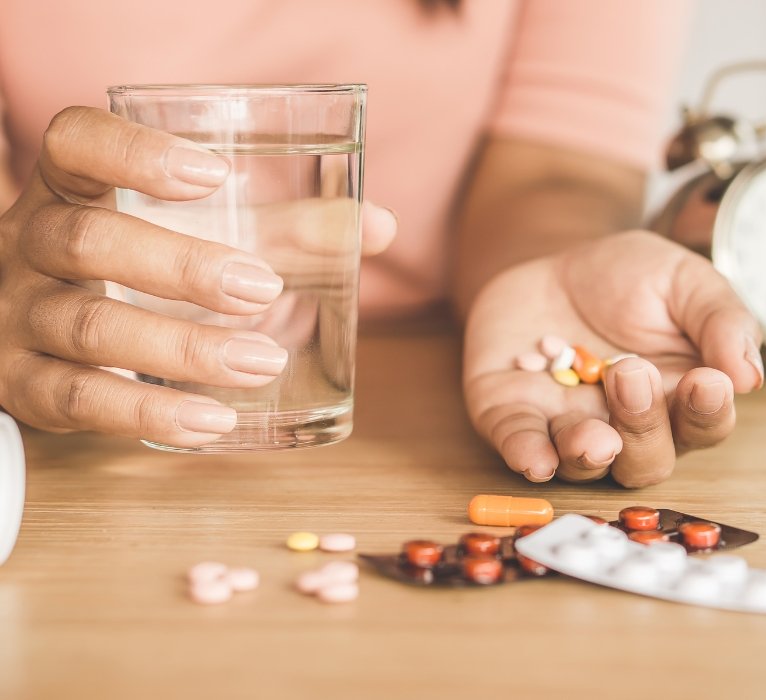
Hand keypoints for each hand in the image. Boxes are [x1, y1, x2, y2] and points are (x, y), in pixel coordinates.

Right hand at [0, 106, 394, 447]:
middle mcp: (31, 243)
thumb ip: (284, 228)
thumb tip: (379, 225)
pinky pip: (78, 401)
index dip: (136, 152)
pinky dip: (149, 414)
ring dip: (182, 349)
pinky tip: (212, 422)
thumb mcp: (194, 235)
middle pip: (89, 240)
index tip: (214, 173)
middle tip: (262, 287)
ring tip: (263, 363)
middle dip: (181, 266)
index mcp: (70, 187)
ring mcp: (18, 316)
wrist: (33, 329)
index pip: (74, 142)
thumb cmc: (136, 269)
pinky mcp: (21, 384)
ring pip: (89, 327)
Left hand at [463, 230, 762, 487]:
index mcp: (679, 399)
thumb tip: (748, 376)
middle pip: (647, 460)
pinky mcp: (516, 417)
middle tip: (631, 374)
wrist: (554, 263)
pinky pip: (521, 448)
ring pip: (586, 466)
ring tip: (593, 433)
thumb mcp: (684, 281)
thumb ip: (721, 321)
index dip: (707, 412)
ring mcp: (569, 426)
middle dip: (644, 427)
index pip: (704, 425)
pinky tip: (537, 459)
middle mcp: (628, 428)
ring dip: (589, 454)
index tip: (707, 382)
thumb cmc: (630, 279)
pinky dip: (528, 456)